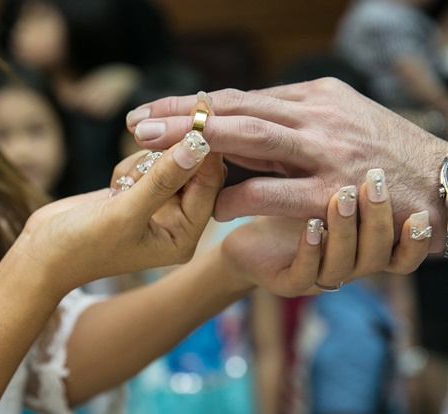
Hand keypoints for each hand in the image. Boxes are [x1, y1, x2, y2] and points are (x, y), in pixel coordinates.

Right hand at [14, 131, 224, 292]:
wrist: (40, 254)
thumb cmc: (81, 246)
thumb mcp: (123, 213)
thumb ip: (163, 179)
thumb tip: (199, 145)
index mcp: (184, 237)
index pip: (208, 186)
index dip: (205, 152)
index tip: (197, 117)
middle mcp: (176, 223)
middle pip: (193, 171)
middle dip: (168, 157)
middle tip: (149, 142)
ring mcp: (156, 208)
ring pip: (167, 163)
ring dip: (142, 164)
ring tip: (118, 186)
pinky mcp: (136, 194)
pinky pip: (147, 164)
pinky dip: (129, 167)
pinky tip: (112, 186)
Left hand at [125, 79, 446, 252]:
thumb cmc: (386, 155)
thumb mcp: (341, 121)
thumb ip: (292, 118)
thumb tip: (236, 112)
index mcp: (317, 100)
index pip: (240, 99)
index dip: (190, 106)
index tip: (148, 113)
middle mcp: (320, 119)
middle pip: (237, 112)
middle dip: (183, 118)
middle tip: (136, 126)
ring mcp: (330, 153)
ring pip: (253, 141)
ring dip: (201, 147)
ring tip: (156, 157)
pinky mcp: (337, 192)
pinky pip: (279, 192)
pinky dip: (241, 197)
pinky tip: (210, 205)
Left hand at [220, 174, 430, 295]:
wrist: (237, 214)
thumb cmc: (286, 190)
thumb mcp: (320, 169)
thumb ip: (347, 160)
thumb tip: (376, 125)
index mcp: (366, 234)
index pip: (406, 242)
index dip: (417, 233)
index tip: (422, 205)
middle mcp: (350, 256)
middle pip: (381, 249)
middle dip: (381, 216)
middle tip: (375, 183)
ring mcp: (321, 270)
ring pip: (347, 262)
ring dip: (347, 229)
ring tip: (341, 198)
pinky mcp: (287, 281)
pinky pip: (308, 273)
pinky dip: (314, 250)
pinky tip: (312, 226)